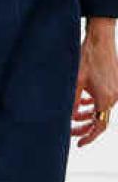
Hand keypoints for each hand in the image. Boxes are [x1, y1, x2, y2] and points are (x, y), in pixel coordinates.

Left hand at [72, 20, 117, 147]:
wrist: (101, 39)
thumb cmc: (87, 57)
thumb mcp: (75, 82)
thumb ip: (72, 102)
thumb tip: (68, 118)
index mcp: (105, 98)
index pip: (99, 126)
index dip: (88, 137)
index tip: (79, 143)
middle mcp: (114, 96)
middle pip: (101, 120)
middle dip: (86, 126)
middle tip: (73, 131)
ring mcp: (117, 90)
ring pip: (102, 110)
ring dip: (90, 114)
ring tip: (77, 113)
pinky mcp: (115, 83)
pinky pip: (105, 100)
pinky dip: (95, 103)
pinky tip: (84, 99)